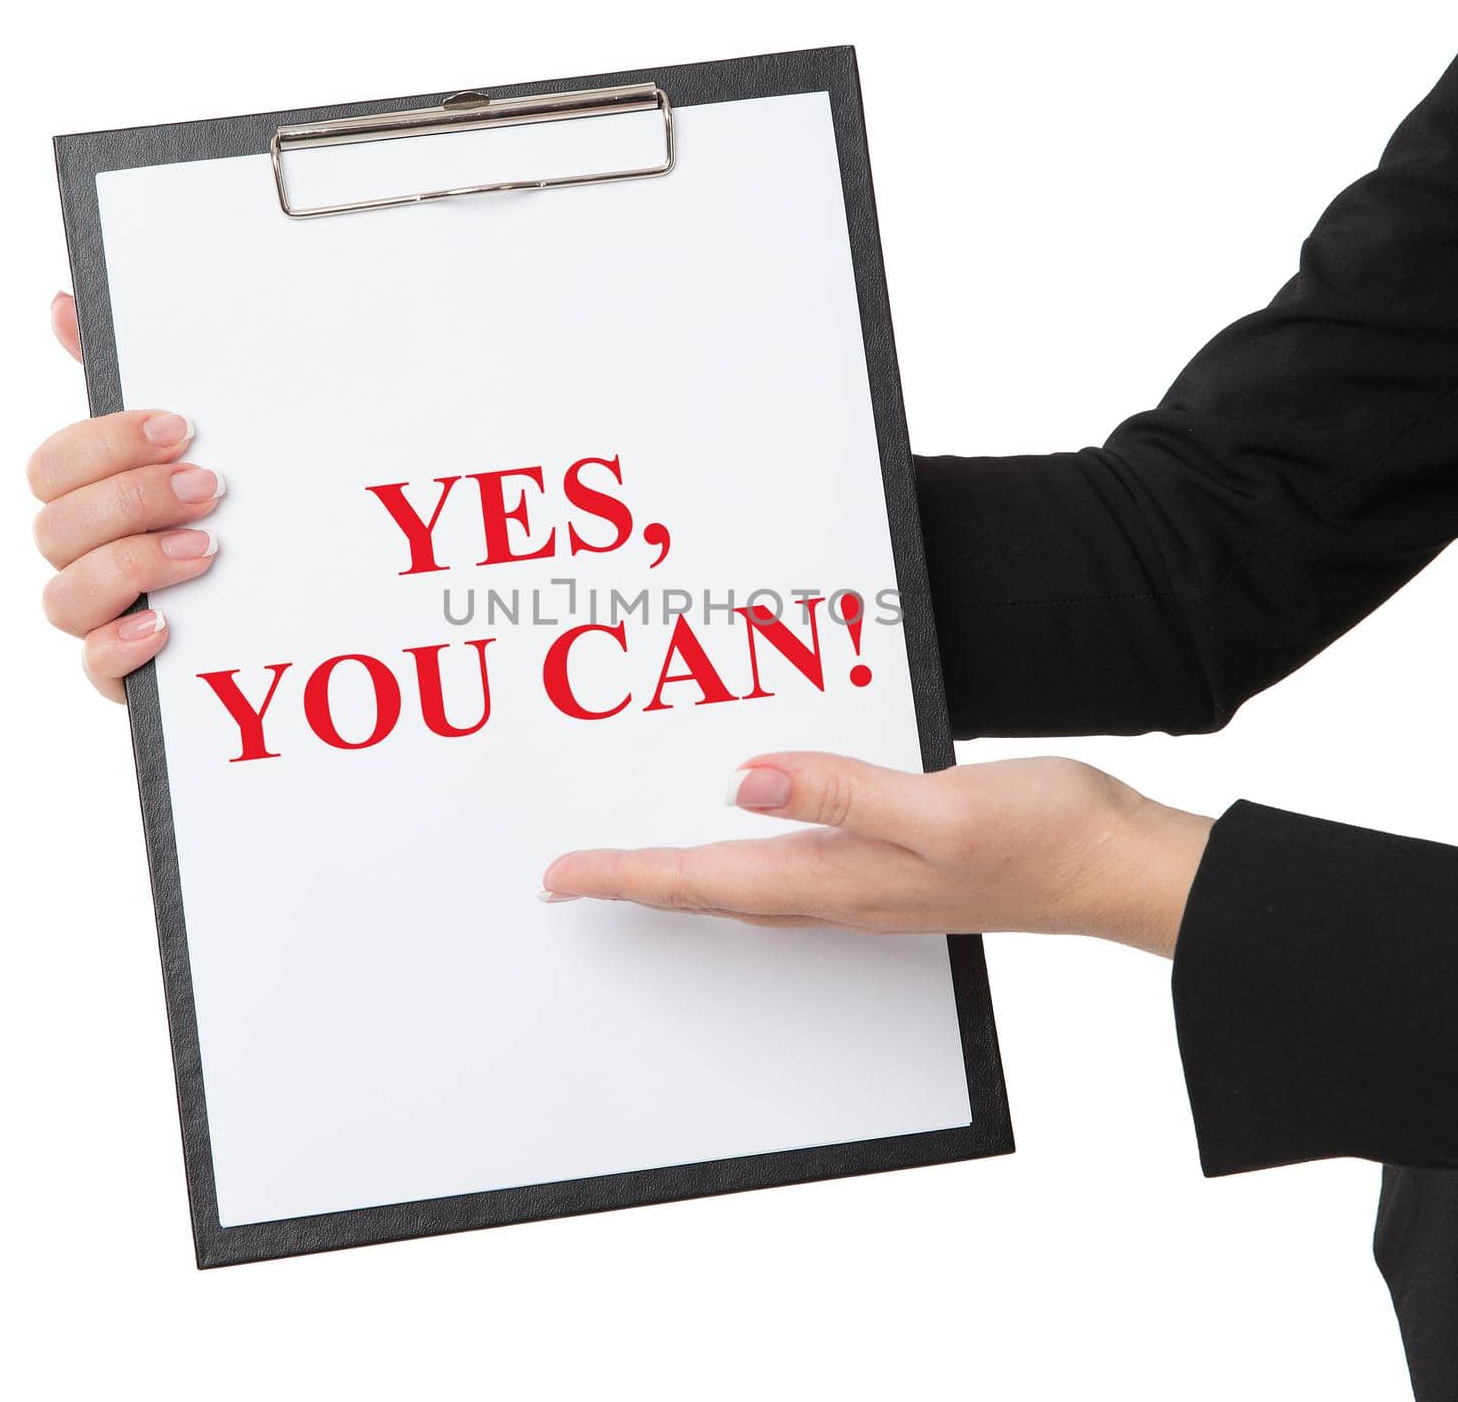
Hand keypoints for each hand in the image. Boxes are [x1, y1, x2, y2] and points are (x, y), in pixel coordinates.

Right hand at [29, 292, 223, 701]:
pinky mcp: (126, 673)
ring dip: (132, 566)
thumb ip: (140, 379)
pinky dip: (121, 645)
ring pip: (61, 596)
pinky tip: (166, 626)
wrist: (300, 601)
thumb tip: (65, 303)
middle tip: (211, 487)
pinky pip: (92, 667)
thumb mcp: (207, 443)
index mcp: (95, 495)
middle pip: (54, 525)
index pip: (55, 464)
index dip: (108, 443)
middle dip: (132, 499)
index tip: (183, 427)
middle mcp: (86, 554)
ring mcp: (101, 616)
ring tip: (208, 551)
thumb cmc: (239, 510)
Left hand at [542, 754, 1211, 956]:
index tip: (560, 876)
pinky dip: (743, 857)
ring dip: (680, 878)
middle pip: (708, 893)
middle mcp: (841, 891)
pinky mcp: (894, 865)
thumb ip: (842, 794)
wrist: (1117, 865)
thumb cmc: (1044, 838)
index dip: (626, 875)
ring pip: (743, 887)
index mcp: (840, 879)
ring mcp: (868, 884)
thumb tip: (744, 784)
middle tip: (571, 878)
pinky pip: (791, 867)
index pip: (704, 880)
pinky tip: (747, 832)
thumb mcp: (940, 807)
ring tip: (631, 865)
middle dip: (635, 884)